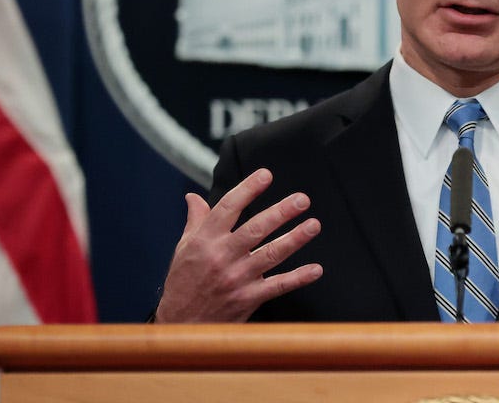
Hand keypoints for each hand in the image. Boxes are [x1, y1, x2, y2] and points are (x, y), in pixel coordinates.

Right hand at [154, 168, 322, 321]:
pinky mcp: (248, 298)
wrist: (181, 324)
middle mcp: (222, 257)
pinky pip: (277, 286)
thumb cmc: (184, 282)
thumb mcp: (184, 248)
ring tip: (313, 225)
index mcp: (205, 240)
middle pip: (255, 229)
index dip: (248, 189)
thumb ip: (196, 221)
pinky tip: (316, 269)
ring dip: (295, 239)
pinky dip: (298, 278)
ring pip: (270, 254)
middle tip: (302, 199)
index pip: (228, 208)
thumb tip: (193, 197)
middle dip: (280, 212)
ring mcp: (237, 278)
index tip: (266, 175)